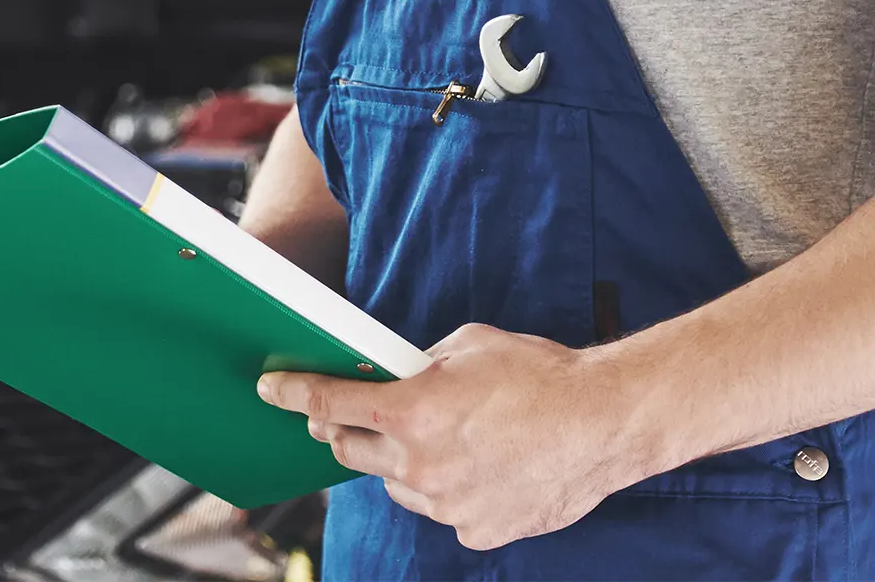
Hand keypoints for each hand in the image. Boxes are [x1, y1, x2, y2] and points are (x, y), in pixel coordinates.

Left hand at [257, 324, 645, 549]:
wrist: (602, 421)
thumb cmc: (540, 374)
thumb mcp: (469, 344)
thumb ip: (422, 364)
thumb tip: (401, 375)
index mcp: (410, 411)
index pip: (330, 404)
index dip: (294, 394)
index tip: (271, 390)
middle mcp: (418, 465)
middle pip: (350, 452)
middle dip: (347, 431)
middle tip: (361, 416)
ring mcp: (446, 504)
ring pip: (396, 486)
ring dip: (403, 463)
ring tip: (445, 439)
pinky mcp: (475, 531)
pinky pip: (442, 511)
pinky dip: (449, 490)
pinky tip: (482, 467)